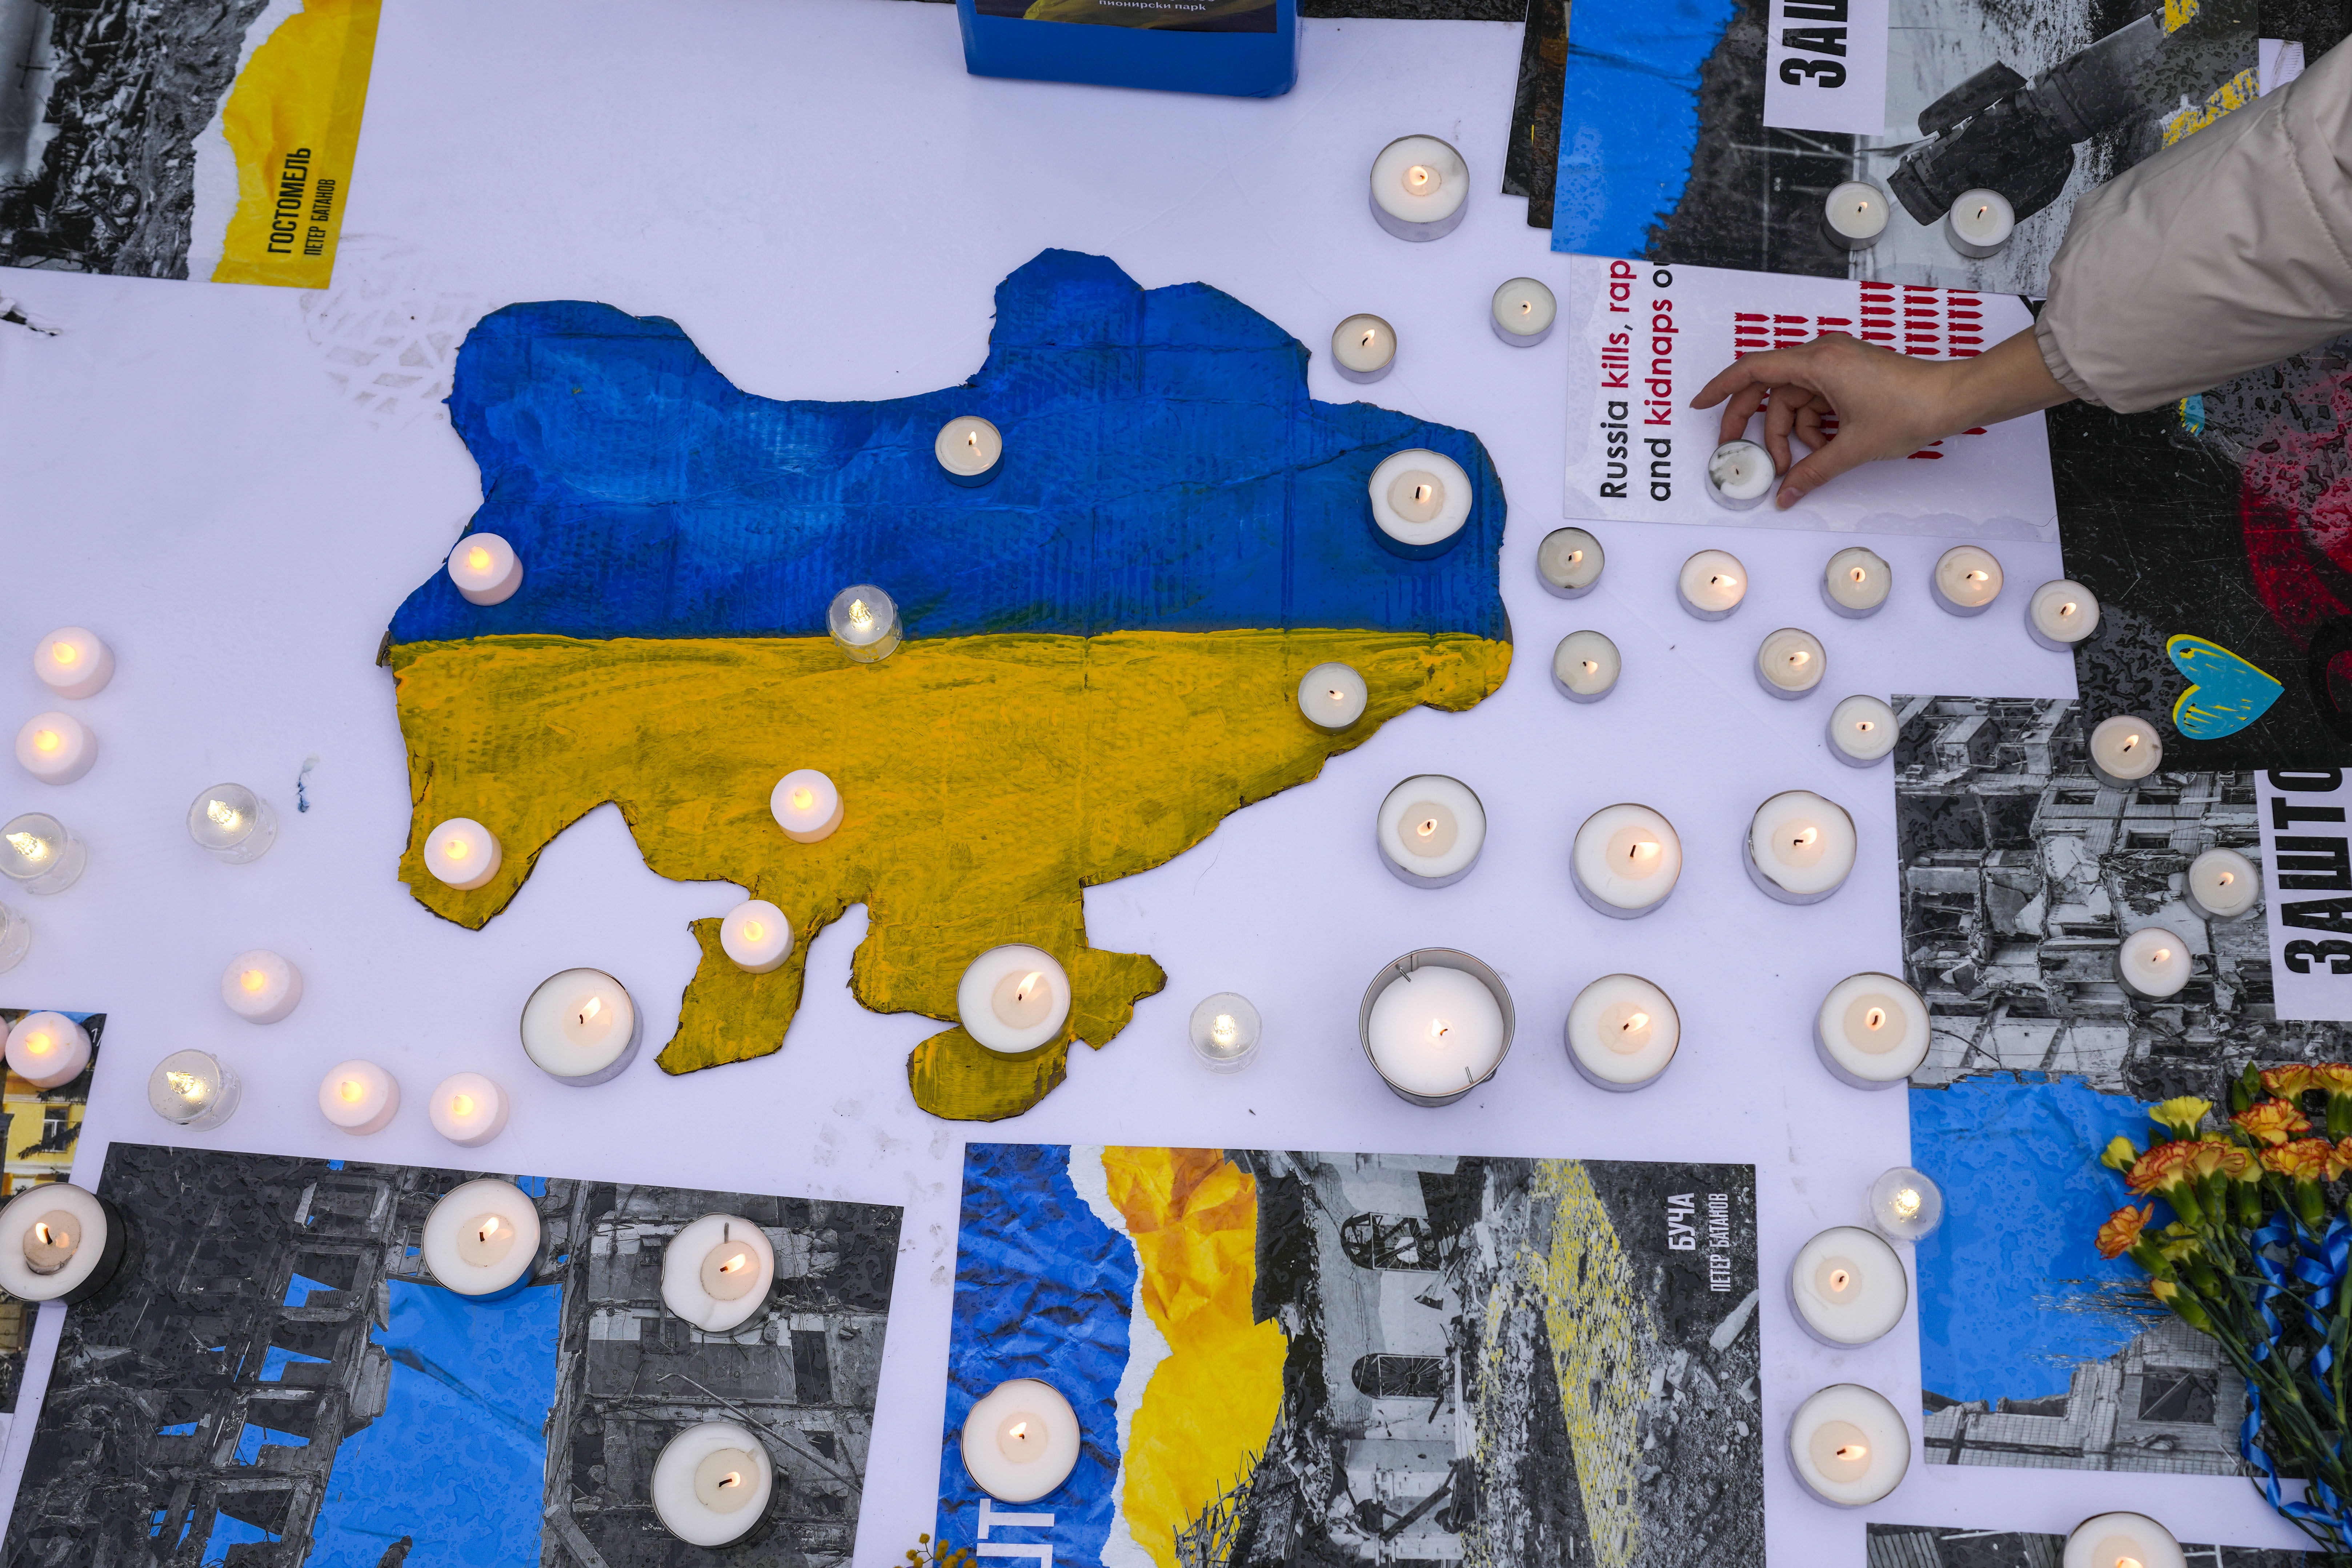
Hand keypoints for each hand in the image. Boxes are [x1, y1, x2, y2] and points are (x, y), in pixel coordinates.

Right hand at [1688, 328, 2072, 507]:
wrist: (1955, 398)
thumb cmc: (1910, 409)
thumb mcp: (1853, 447)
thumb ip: (1812, 471)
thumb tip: (1785, 495)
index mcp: (1818, 362)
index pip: (1753, 369)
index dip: (1721, 388)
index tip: (1699, 406)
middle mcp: (1823, 356)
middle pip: (1769, 388)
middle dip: (1752, 422)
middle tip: (1737, 450)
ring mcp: (1836, 365)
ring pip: (1793, 399)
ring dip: (1790, 431)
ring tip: (1803, 461)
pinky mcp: (1848, 376)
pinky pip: (1814, 401)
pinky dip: (1811, 425)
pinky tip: (1822, 447)